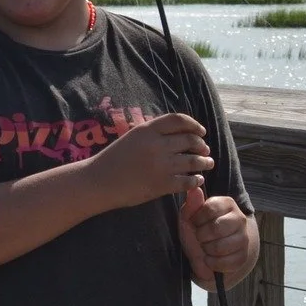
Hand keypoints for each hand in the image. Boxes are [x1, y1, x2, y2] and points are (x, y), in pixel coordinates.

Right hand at [86, 113, 211, 208]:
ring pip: (193, 160)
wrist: (98, 182)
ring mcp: (161, 165)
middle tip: (205, 150)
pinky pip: (187, 181)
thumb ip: (154, 134)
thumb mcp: (133, 138)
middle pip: (190, 140)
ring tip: (208, 163)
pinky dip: (196, 180)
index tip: (201, 131)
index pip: (179, 120)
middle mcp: (156, 145)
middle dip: (201, 145)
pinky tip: (197, 180)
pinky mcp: (162, 184)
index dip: (194, 125)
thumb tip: (180, 134)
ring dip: (204, 162)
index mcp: (148, 130)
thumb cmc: (114, 160)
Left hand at [177, 185, 255, 288]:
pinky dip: (212, 263)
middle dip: (201, 236)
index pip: (210, 209)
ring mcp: (244, 238)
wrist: (213, 251)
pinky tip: (211, 259)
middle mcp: (239, 219)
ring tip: (206, 248)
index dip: (197, 220)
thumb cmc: (200, 230)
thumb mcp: (191, 216)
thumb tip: (194, 188)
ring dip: (206, 251)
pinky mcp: (243, 256)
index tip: (195, 223)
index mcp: (227, 204)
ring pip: (219, 247)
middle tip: (200, 237)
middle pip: (215, 228)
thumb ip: (192, 204)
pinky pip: (224, 262)